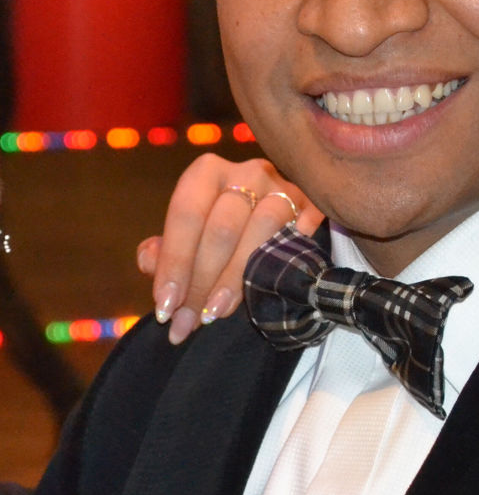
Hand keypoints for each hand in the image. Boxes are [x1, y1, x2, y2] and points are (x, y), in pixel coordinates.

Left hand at [136, 154, 322, 343]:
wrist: (268, 210)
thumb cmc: (216, 226)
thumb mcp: (186, 233)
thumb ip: (163, 249)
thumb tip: (150, 262)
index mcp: (206, 173)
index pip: (185, 216)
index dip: (174, 263)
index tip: (165, 306)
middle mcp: (245, 173)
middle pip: (221, 229)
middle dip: (201, 282)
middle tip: (188, 322)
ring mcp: (282, 187)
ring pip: (260, 232)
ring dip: (235, 280)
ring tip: (215, 314)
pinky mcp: (311, 203)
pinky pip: (300, 231)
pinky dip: (284, 257)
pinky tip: (264, 287)